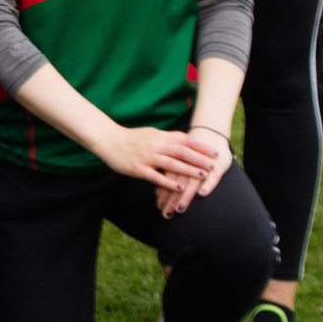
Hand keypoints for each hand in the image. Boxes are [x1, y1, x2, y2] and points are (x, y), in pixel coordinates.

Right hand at [102, 125, 218, 192]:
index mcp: (160, 136)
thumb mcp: (151, 134)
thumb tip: (185, 141)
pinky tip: (179, 188)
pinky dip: (168, 182)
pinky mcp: (138, 168)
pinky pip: (155, 176)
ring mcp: (147, 157)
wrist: (108, 140)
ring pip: (171, 164)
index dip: (200, 146)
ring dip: (188, 170)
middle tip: (213, 165)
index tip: (214, 151)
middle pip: (181, 152)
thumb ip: (167, 138)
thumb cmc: (131, 138)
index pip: (184, 140)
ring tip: (202, 175)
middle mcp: (155, 146)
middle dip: (199, 158)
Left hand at [157, 126, 234, 216]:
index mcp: (176, 162)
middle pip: (177, 184)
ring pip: (192, 182)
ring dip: (185, 197)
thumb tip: (157, 191)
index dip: (164, 194)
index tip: (159, 207)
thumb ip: (168, 175)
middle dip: (171, 200)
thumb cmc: (191, 152)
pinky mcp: (217, 167)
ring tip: (179, 210)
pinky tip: (202, 193)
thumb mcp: (178, 161)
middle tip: (167, 214)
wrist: (209, 134)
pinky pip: (213, 176)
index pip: (167, 180)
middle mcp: (188, 164)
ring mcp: (203, 166)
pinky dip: (208, 184)